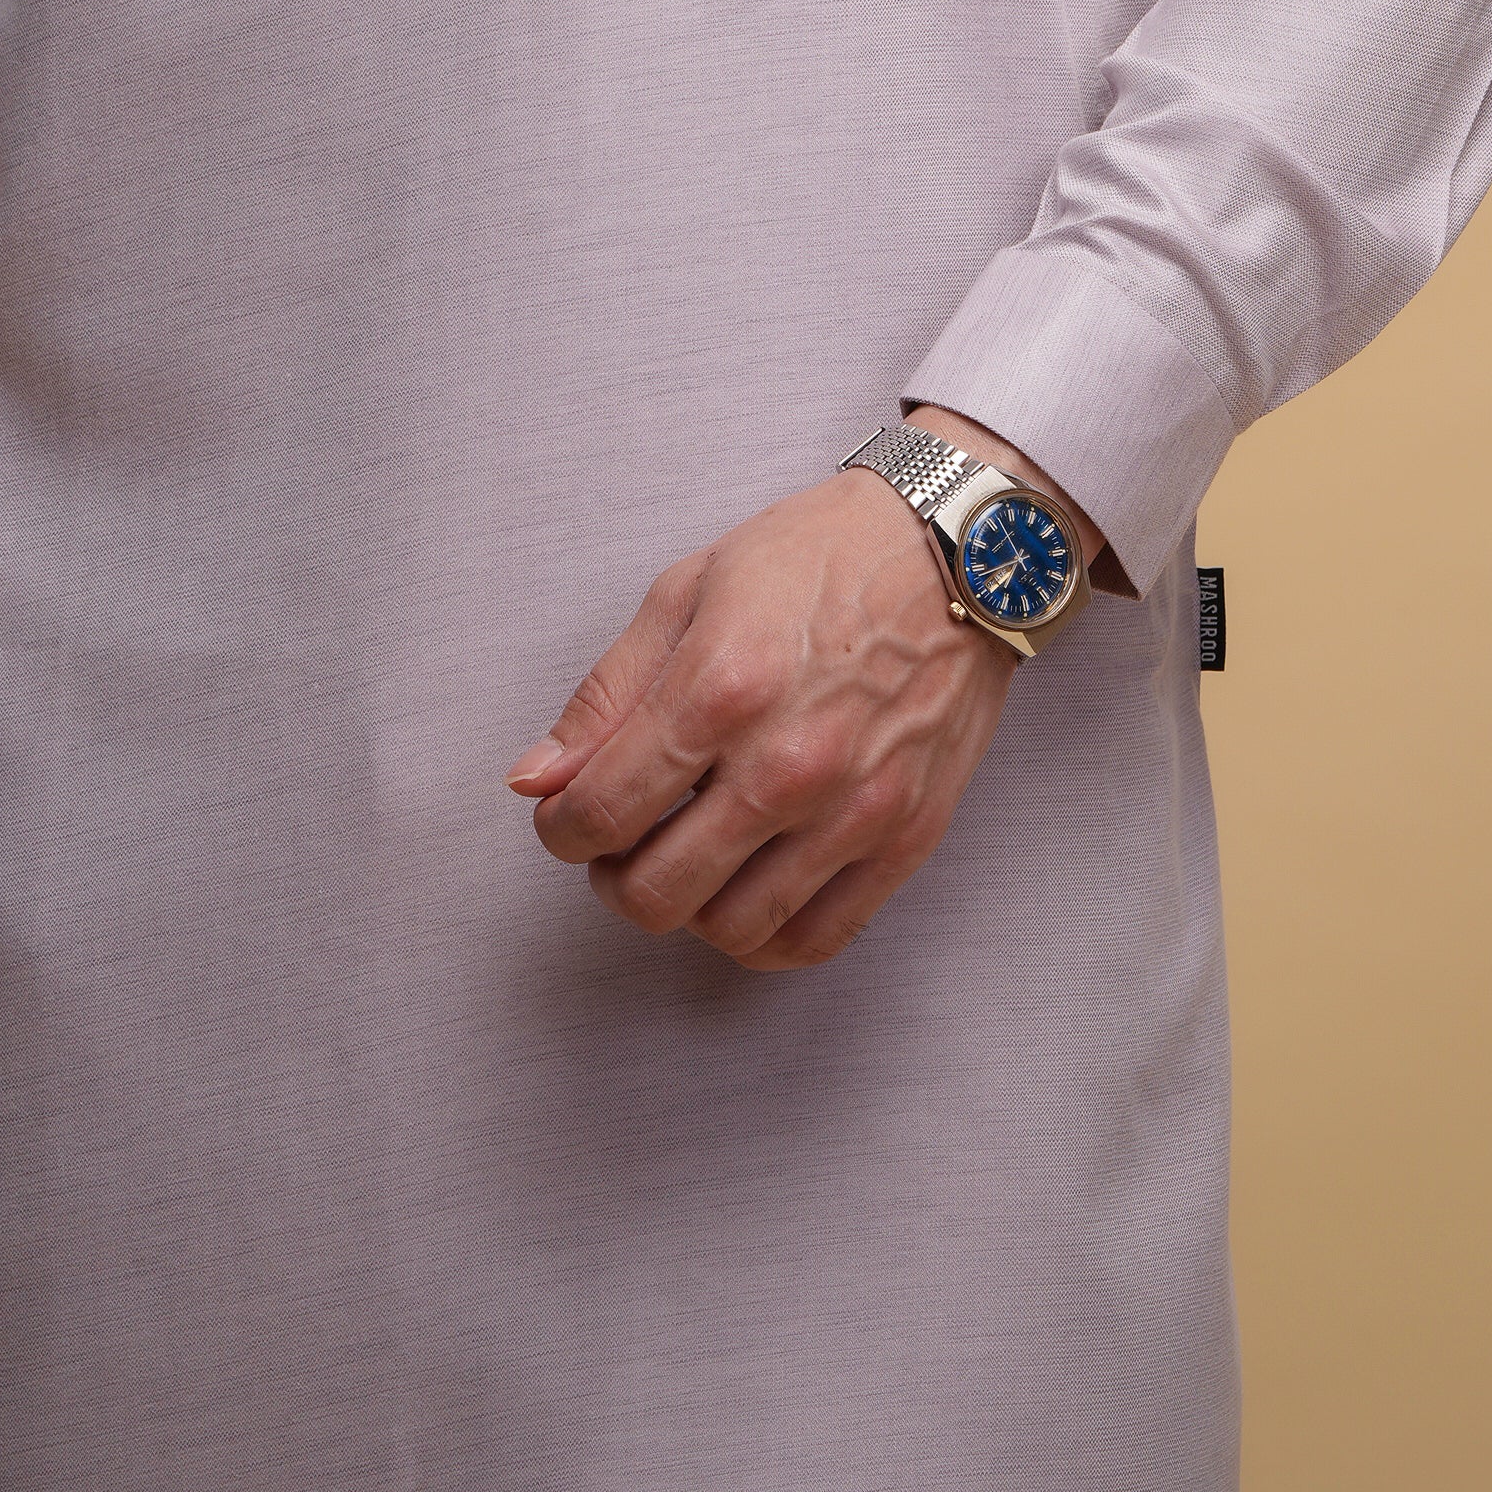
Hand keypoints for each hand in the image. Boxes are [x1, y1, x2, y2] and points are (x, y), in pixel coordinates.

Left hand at [507, 418, 1091, 973]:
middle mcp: (785, 764)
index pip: (602, 811)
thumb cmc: (819, 555)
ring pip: (730, 930)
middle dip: (612, 877)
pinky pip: (815, 940)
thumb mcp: (688, 589)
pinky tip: (747, 889)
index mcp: (720, 688)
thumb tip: (537, 779)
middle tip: (618, 844)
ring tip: (685, 857)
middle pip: (656, 892)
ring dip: (687, 907)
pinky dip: (765, 938)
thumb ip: (607, 693)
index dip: (561, 828)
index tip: (564, 816)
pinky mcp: (905, 839)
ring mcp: (852, 811)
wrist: (954, 551)